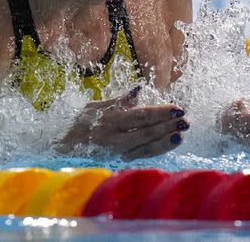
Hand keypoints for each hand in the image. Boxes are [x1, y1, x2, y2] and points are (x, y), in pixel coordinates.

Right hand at [56, 86, 189, 160]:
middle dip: (168, 127)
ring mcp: (117, 152)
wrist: (62, 149)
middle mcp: (114, 137)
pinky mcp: (119, 161)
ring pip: (146, 148)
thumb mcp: (95, 107)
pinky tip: (170, 143)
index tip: (178, 108)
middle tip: (186, 121)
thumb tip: (139, 89)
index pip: (140, 115)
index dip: (161, 113)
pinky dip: (157, 150)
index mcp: (109, 120)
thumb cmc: (80, 124)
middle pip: (146, 132)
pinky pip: (142, 156)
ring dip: (166, 141)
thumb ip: (119, 100)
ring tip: (181, 135)